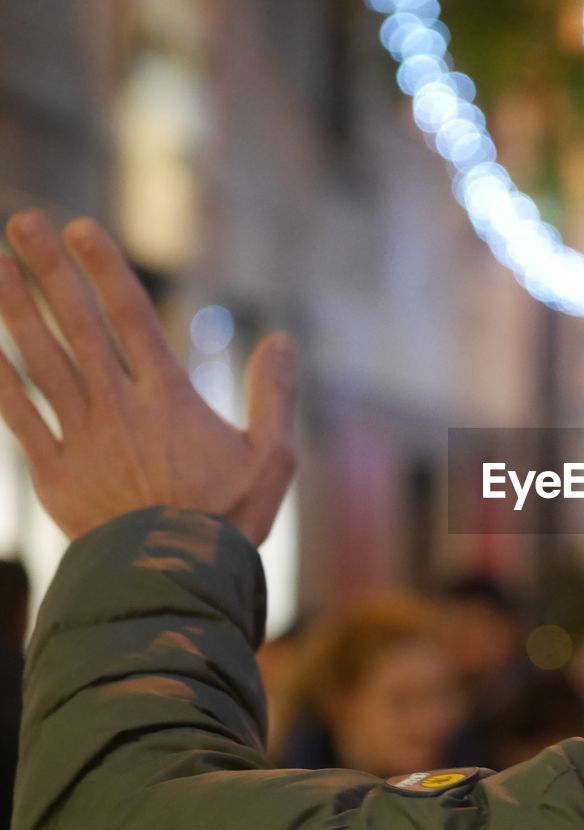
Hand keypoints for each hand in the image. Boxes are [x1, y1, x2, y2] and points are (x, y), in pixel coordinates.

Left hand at [0, 210, 295, 544]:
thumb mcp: (274, 458)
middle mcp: (116, 406)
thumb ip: (277, 395)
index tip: (78, 228)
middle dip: (48, 271)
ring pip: (39, 361)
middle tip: (23, 222)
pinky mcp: (53, 473)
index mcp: (168, 397)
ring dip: (13, 311)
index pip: (130, 316)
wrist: (173, 579)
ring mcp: (79, 437)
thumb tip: (283, 339)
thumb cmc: (230, 519)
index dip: (104, 269)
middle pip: (77, 325)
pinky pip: (18, 418)